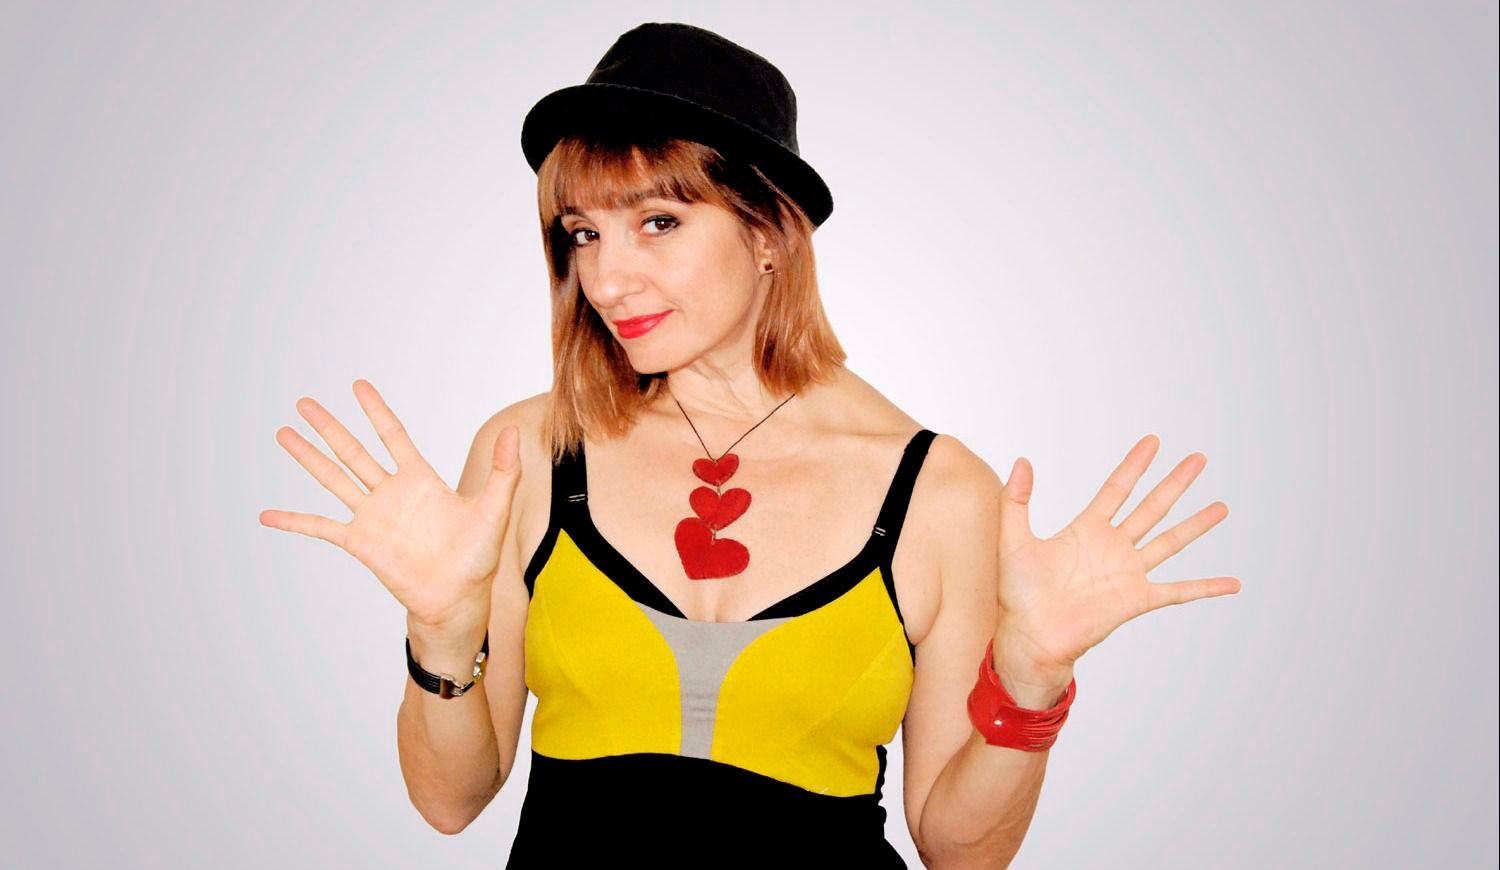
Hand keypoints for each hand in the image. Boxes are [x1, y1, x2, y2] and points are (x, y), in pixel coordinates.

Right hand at [259, 379, 521, 630]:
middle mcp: (391, 494)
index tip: (358, 385)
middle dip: (329, 426)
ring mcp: (372, 517)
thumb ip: (504, 470)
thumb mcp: (494, 509)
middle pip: (353, 451)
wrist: (458, 599)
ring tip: (283, 434)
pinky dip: (293, 520)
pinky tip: (266, 514)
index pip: (393, 436)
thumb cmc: (477, 558)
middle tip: (304, 402)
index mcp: (420, 480)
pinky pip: (321, 527)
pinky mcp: (360, 542)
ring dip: (307, 457)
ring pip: (333, 478)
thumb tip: (514, 433)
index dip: (376, 411)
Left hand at [993, 435, 1239, 678]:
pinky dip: (1206, 587)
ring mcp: (1128, 573)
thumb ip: (1016, 500)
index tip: (1153, 441)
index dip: (1135, 465)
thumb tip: (1022, 460)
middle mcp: (1112, 548)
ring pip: (1170, 541)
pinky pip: (1178, 591)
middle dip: (1176, 482)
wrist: (1029, 637)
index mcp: (1086, 530)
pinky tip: (1232, 583)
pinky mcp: (1136, 600)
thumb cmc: (1018, 594)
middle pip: (1152, 507)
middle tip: (1199, 459)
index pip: (1117, 489)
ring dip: (1197, 524)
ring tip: (1222, 507)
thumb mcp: (1013, 539)